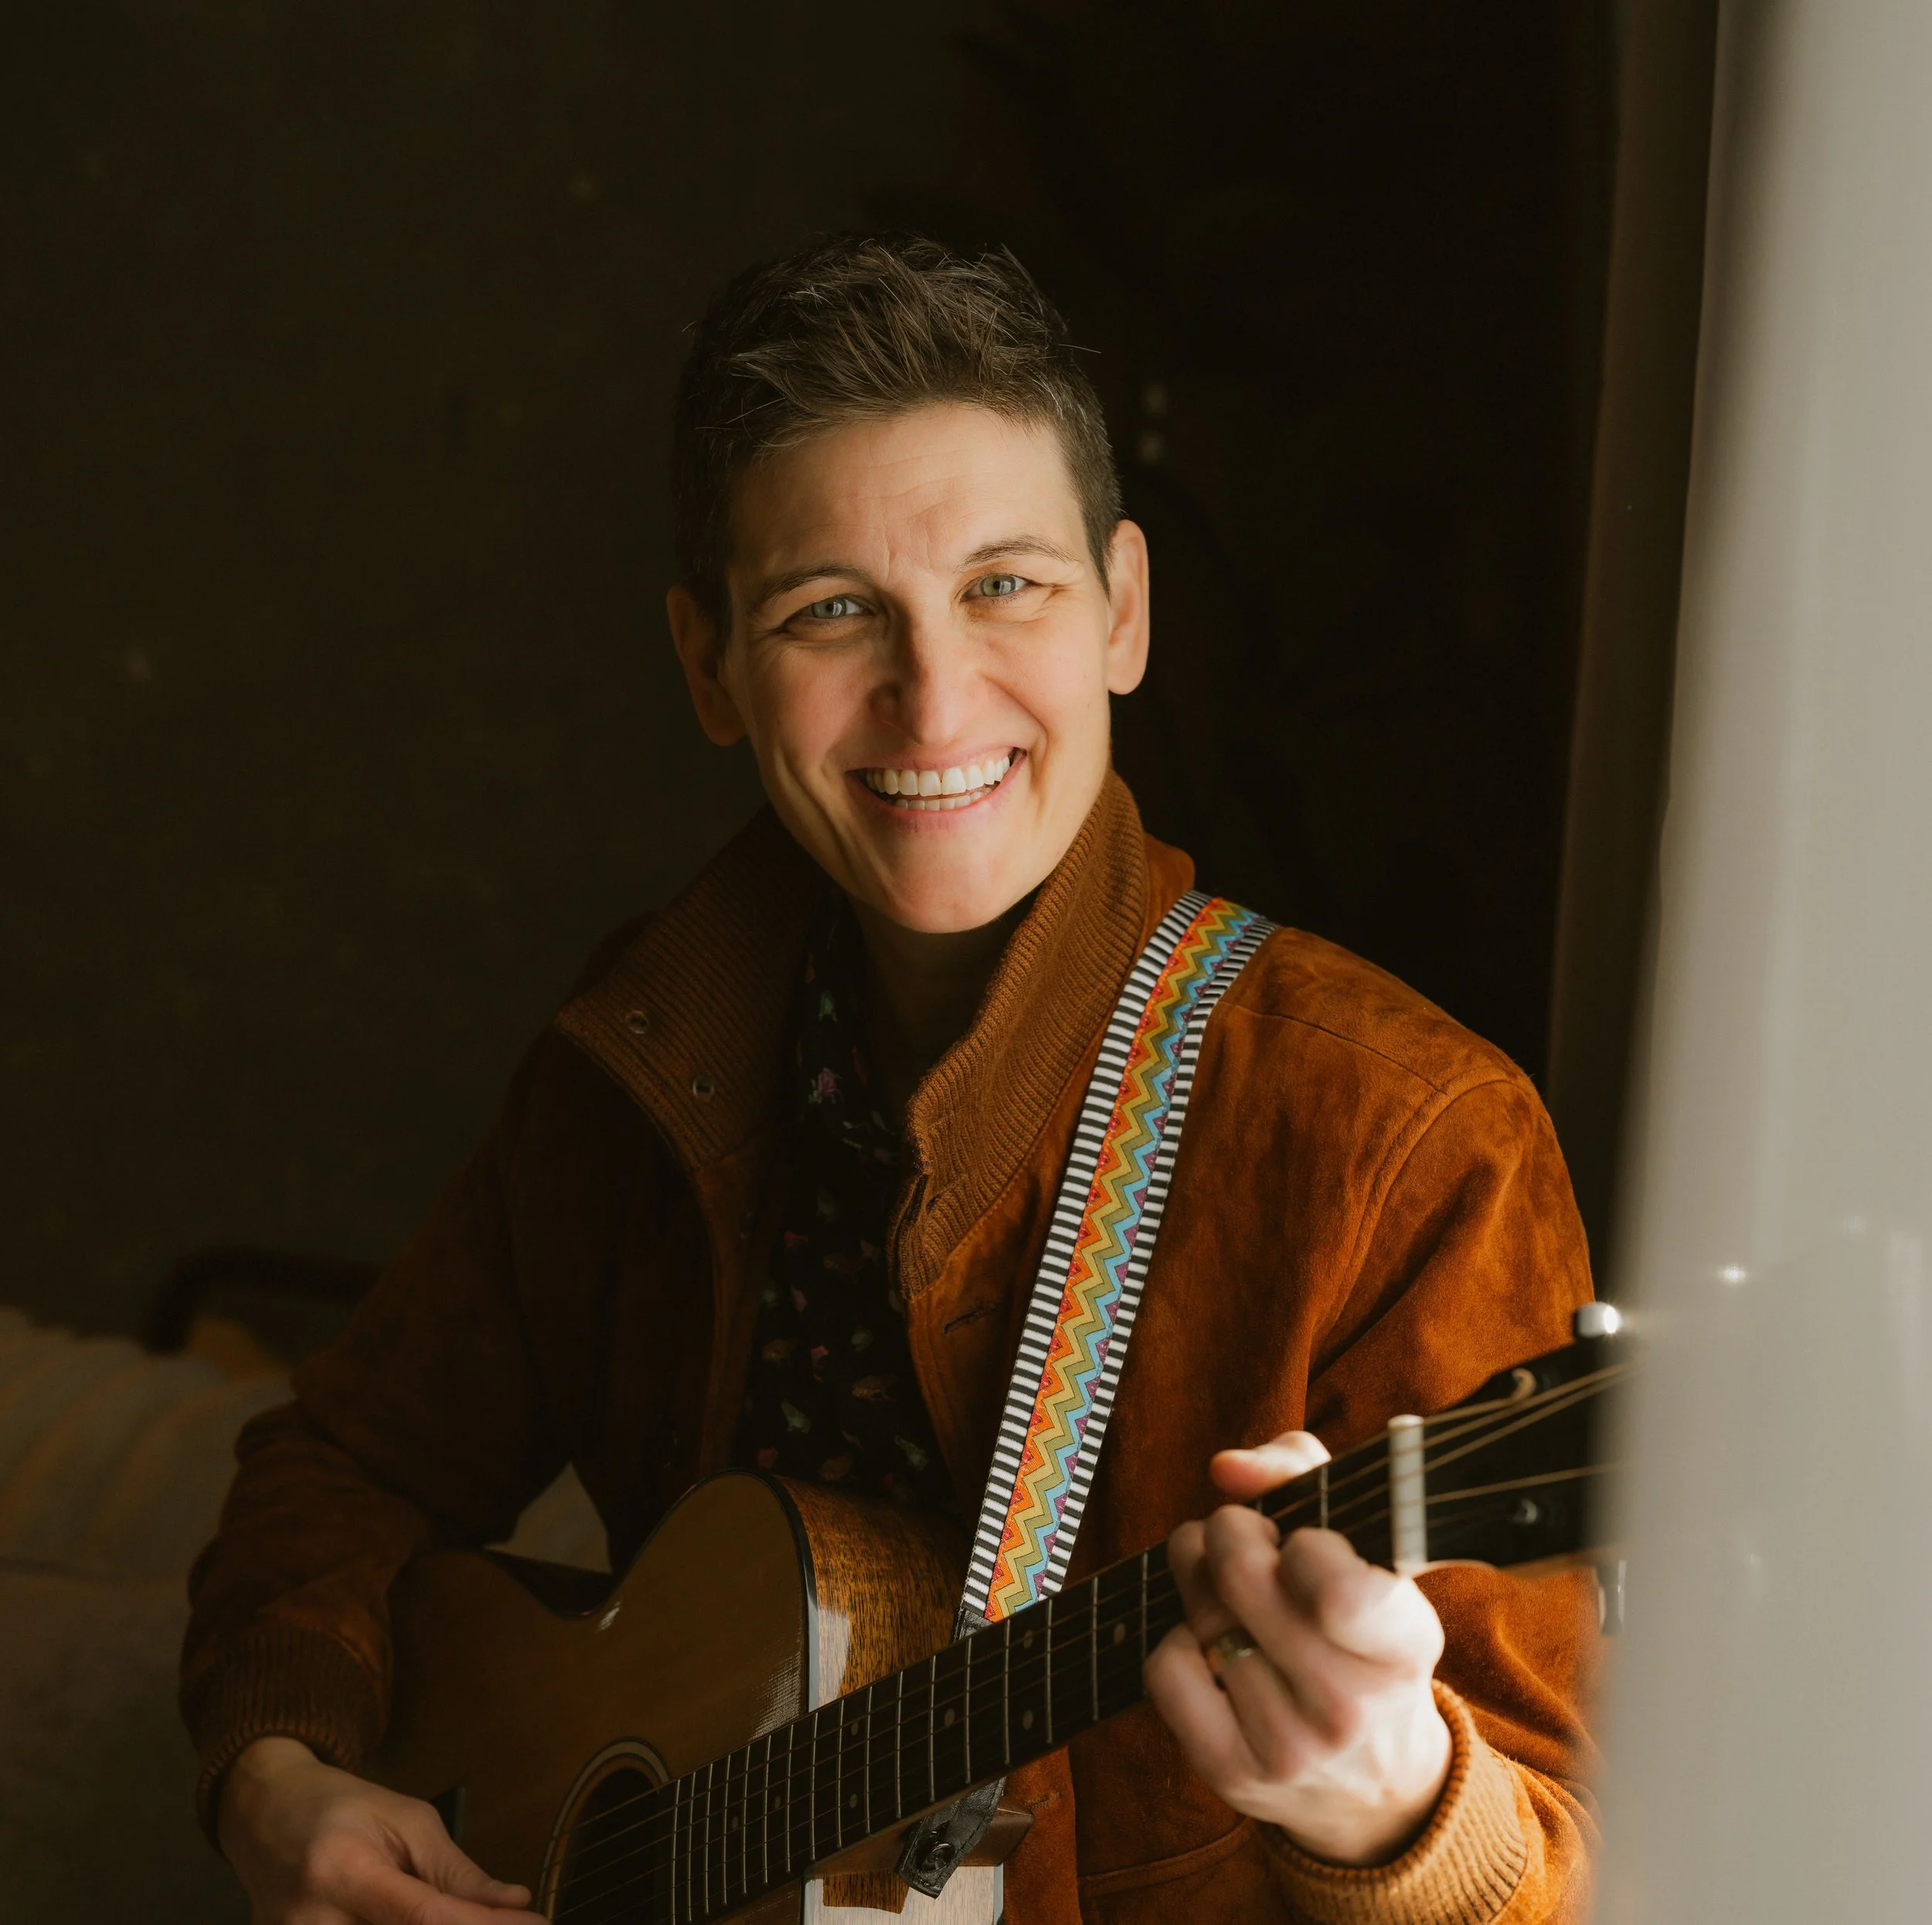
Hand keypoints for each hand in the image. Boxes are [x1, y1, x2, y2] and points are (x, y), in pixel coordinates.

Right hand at [219, 1736, 545, 1924]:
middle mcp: (311, 1922)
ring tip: (466, 1916)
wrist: (263, 1812)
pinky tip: (420, 1922)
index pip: (424, 1917)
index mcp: (345, 1871)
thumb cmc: (342, 1807)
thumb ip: (456, 1873)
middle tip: (508, 1922)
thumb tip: (515, 1903)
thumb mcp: (407, 1820)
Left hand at [1144, 1431, 1452, 1866]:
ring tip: (1229, 1595)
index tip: (1303, 1544)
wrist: (1375, 1786)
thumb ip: (1298, 1473)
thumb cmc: (1358, 1631)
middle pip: (1239, 1573)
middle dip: (1227, 1532)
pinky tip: (1211, 1650)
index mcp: (1402, 1643)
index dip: (1301, 1542)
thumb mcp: (1364, 1550)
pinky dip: (1177, 1643)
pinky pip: (1166, 1670)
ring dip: (1198, 1584)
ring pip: (1200, 1616)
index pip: (1336, 1586)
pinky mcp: (1233, 1773)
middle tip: (1241, 1539)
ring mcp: (1290, 1746)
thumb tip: (1225, 1468)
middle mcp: (1349, 1704)